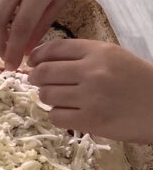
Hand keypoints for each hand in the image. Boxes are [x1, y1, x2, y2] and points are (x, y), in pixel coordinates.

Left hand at [28, 39, 152, 142]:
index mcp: (100, 51)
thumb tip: (42, 62)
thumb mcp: (115, 58)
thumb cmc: (138, 82)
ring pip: (46, 95)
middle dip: (36, 78)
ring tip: (61, 99)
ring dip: (48, 97)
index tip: (31, 62)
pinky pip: (55, 116)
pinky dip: (58, 116)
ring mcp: (90, 96)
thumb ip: (83, 57)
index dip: (37, 56)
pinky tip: (69, 114)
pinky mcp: (90, 120)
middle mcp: (93, 71)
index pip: (55, 48)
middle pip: (44, 72)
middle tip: (38, 82)